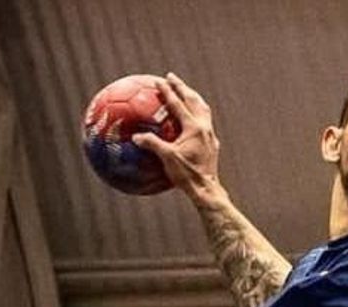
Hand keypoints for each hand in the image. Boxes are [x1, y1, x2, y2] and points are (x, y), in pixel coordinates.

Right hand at [130, 72, 221, 201]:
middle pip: (193, 100)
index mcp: (194, 127)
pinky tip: (191, 117)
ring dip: (192, 97)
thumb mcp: (166, 159)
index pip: (178, 104)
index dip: (168, 91)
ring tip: (184, 91)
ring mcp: (210, 134)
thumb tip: (136, 137)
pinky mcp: (212, 143)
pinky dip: (197, 112)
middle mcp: (204, 127)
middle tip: (171, 77)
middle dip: (182, 87)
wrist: (206, 189)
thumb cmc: (186, 175)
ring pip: (202, 108)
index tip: (159, 80)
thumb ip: (152, 144)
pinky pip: (205, 121)